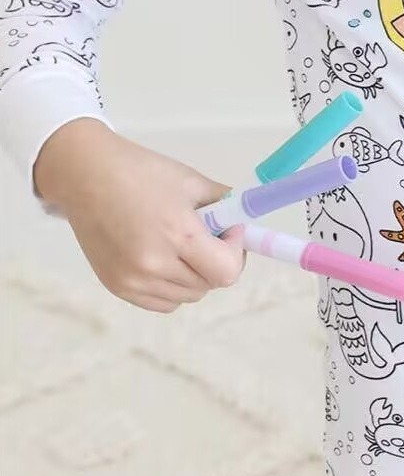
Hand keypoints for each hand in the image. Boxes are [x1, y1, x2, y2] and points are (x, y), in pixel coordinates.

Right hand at [34, 119, 245, 312]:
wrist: (87, 175)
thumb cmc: (141, 172)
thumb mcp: (192, 181)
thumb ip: (225, 204)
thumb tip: (244, 221)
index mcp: (177, 235)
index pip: (226, 271)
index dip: (236, 252)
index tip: (229, 231)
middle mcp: (154, 265)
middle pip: (210, 284)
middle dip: (219, 260)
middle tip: (209, 235)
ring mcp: (133, 280)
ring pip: (189, 295)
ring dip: (196, 275)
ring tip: (182, 245)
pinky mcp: (117, 287)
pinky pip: (164, 302)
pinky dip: (174, 287)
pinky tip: (166, 259)